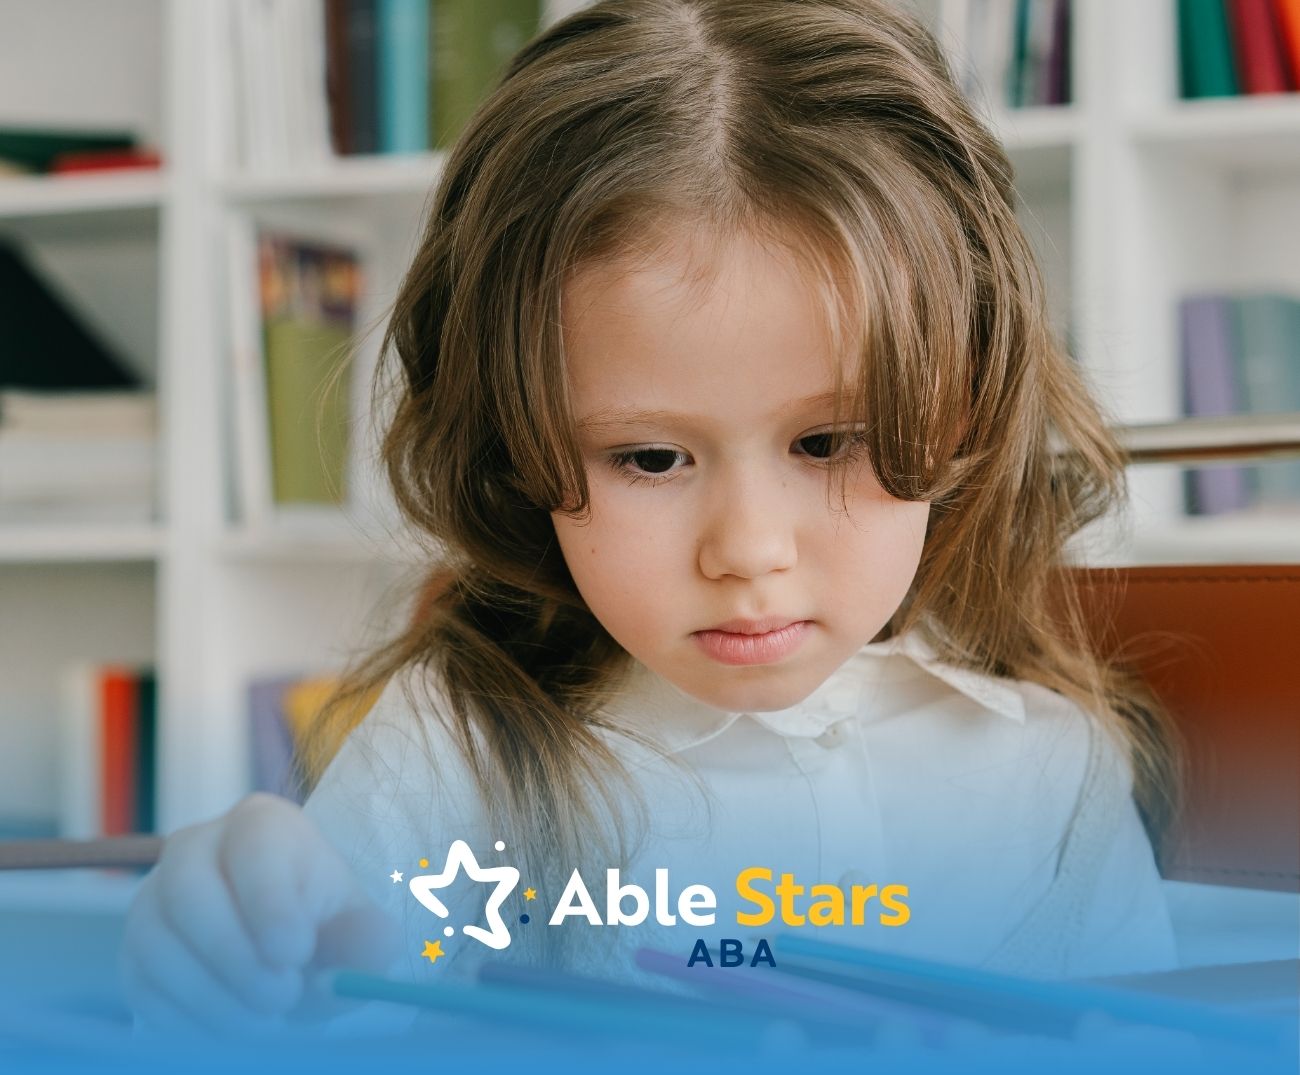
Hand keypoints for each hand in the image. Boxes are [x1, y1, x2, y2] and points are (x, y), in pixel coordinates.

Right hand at [120, 792, 400, 1038]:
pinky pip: (142, 987)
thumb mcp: (354, 931)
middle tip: (283, 1000)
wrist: (279, 960)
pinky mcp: (134, 954)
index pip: (253, 844)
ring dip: (213, 996)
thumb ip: (367, 937)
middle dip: (236, 955)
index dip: (269, 900)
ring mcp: (154, 900)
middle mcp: (195, 848)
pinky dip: (186, 1019)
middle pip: (190, 889)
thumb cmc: (320, 931)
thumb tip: (379, 947)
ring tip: (266, 1024)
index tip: (295, 954)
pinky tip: (231, 1032)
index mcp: (260, 824)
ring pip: (159, 943)